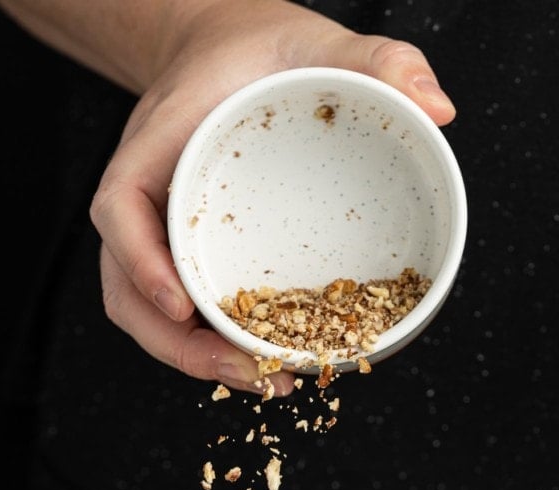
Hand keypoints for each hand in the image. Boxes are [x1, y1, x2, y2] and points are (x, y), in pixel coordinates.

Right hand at [89, 0, 455, 393]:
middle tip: (249, 370)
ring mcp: (164, 233)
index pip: (121, 210)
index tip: (180, 302)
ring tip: (265, 381)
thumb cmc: (254, 47)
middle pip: (129, 289)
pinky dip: (212, 342)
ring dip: (196, 357)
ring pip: (150, 313)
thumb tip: (438, 107)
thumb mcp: (312, 39)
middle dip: (179, 344)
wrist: (226, 52)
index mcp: (157, 147)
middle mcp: (150, 200)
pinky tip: (263, 361)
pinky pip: (184, 309)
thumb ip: (373, 59)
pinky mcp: (190, 253)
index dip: (141, 263)